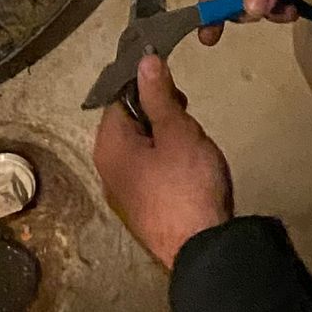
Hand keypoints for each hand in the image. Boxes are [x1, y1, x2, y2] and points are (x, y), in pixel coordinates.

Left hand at [94, 54, 233, 267]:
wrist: (203, 251)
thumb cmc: (188, 183)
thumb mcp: (177, 130)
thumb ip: (158, 94)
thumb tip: (143, 60)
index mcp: (108, 145)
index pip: (120, 97)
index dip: (148, 87)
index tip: (177, 91)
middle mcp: (107, 169)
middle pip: (129, 124)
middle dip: (159, 114)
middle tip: (188, 118)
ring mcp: (123, 195)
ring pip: (141, 150)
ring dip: (164, 140)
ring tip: (193, 145)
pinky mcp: (141, 213)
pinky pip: (148, 174)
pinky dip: (165, 165)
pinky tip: (188, 171)